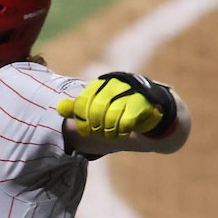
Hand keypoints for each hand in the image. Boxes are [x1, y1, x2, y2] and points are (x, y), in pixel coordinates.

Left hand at [58, 72, 174, 137]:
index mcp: (104, 83)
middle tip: (100, 134)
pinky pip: (126, 121)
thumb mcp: (101, 107)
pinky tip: (125, 132)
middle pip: (96, 110)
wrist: (159, 112)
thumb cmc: (126, 109)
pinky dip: (123, 130)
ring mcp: (131, 92)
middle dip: (96, 126)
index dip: (81, 118)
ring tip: (113, 134)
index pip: (83, 102)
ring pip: (111, 116)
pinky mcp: (144, 103)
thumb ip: (80, 108)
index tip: (85, 129)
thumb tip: (58, 107)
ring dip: (110, 130)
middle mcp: (116, 84)